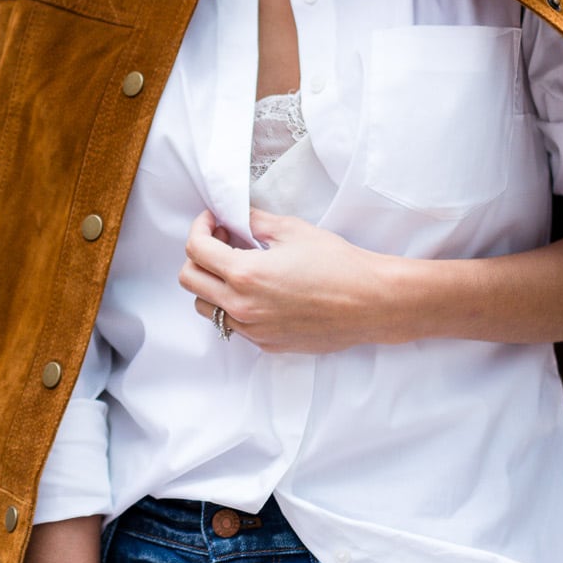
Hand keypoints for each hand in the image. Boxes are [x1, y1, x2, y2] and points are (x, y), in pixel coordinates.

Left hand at [178, 208, 400, 352]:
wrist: (371, 302)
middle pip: (190, 280)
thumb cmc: (339, 264)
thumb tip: (236, 217)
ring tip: (239, 269)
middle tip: (222, 240)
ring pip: (207, 308)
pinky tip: (261, 291)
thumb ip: (255, 222)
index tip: (213, 220)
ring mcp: (254, 330)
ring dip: (213, 284)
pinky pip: (235, 325)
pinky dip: (236, 305)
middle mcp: (242, 307)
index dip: (199, 227)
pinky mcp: (267, 344)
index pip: (196, 250)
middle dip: (198, 255)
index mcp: (245, 274)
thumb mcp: (293, 231)